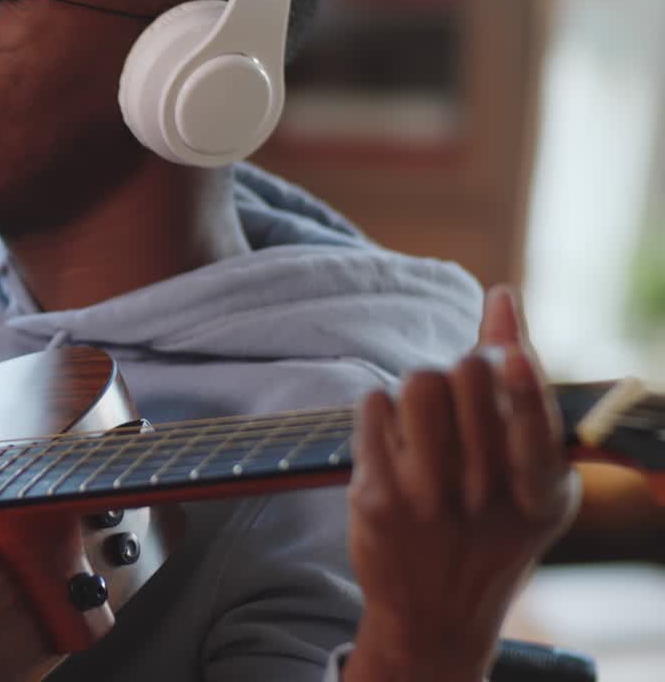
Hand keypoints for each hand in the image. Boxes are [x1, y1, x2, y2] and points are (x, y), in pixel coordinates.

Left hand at [344, 287, 581, 681]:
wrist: (433, 614)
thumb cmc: (487, 530)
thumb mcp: (527, 478)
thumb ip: (521, 390)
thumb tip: (502, 297)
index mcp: (538, 490)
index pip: (533, 426)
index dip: (520, 384)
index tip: (508, 355)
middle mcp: (485, 495)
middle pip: (465, 377)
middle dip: (461, 370)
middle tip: (459, 397)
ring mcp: (426, 498)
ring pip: (416, 384)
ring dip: (420, 385)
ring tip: (424, 416)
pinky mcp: (375, 496)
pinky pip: (373, 406)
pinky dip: (381, 408)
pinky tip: (391, 436)